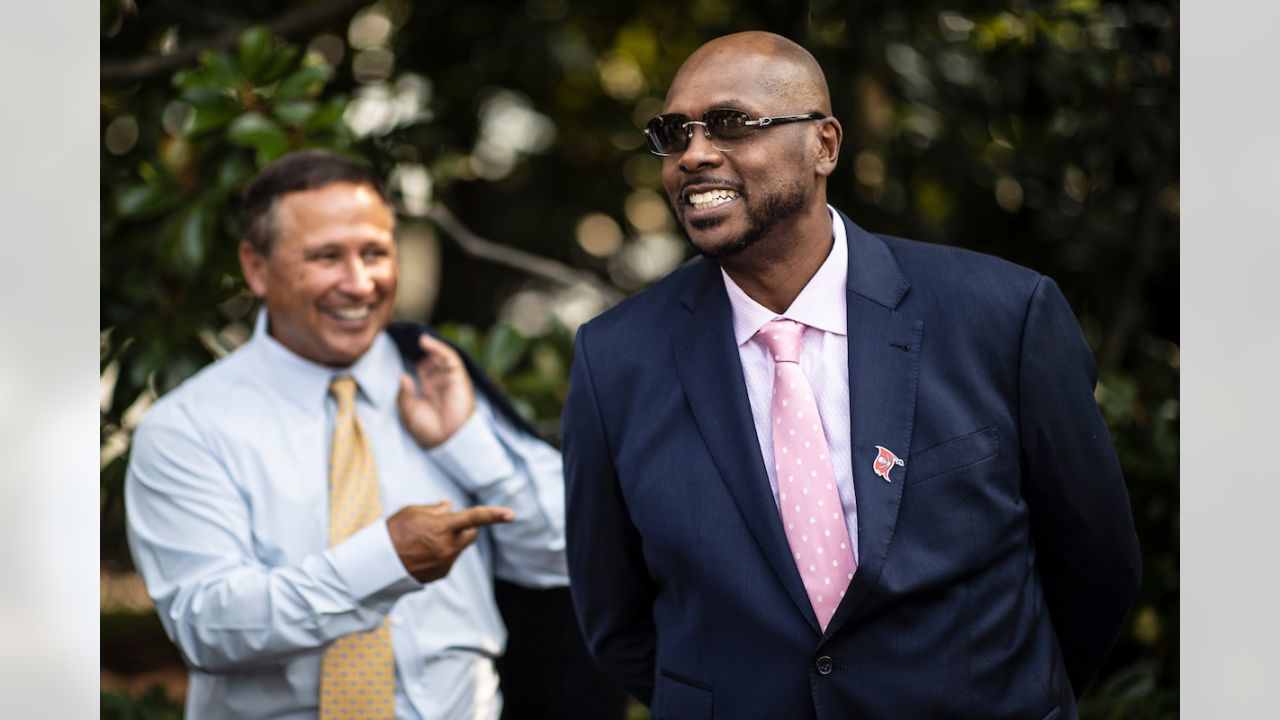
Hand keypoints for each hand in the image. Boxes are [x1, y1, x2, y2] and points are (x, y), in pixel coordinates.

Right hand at [386, 500, 514, 582]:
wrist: (378, 564)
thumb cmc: (394, 532)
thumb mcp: (412, 512)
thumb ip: (435, 509)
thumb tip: (450, 506)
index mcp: (441, 527)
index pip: (474, 518)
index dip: (494, 515)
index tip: (511, 515)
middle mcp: (447, 546)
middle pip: (472, 533)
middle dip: (465, 527)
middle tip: (445, 524)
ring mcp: (445, 562)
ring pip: (460, 547)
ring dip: (452, 540)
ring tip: (425, 541)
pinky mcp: (442, 574)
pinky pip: (450, 559)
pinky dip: (443, 553)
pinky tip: (423, 554)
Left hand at [397, 332, 475, 447]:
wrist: (447, 439)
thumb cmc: (428, 430)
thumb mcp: (409, 412)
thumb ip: (404, 394)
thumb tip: (402, 376)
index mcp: (430, 391)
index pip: (424, 370)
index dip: (416, 360)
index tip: (401, 349)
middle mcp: (441, 384)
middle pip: (433, 361)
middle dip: (425, 353)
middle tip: (411, 343)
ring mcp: (450, 380)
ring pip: (442, 358)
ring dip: (433, 347)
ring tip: (421, 340)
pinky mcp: (459, 378)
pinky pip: (450, 359)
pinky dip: (440, 349)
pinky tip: (428, 343)